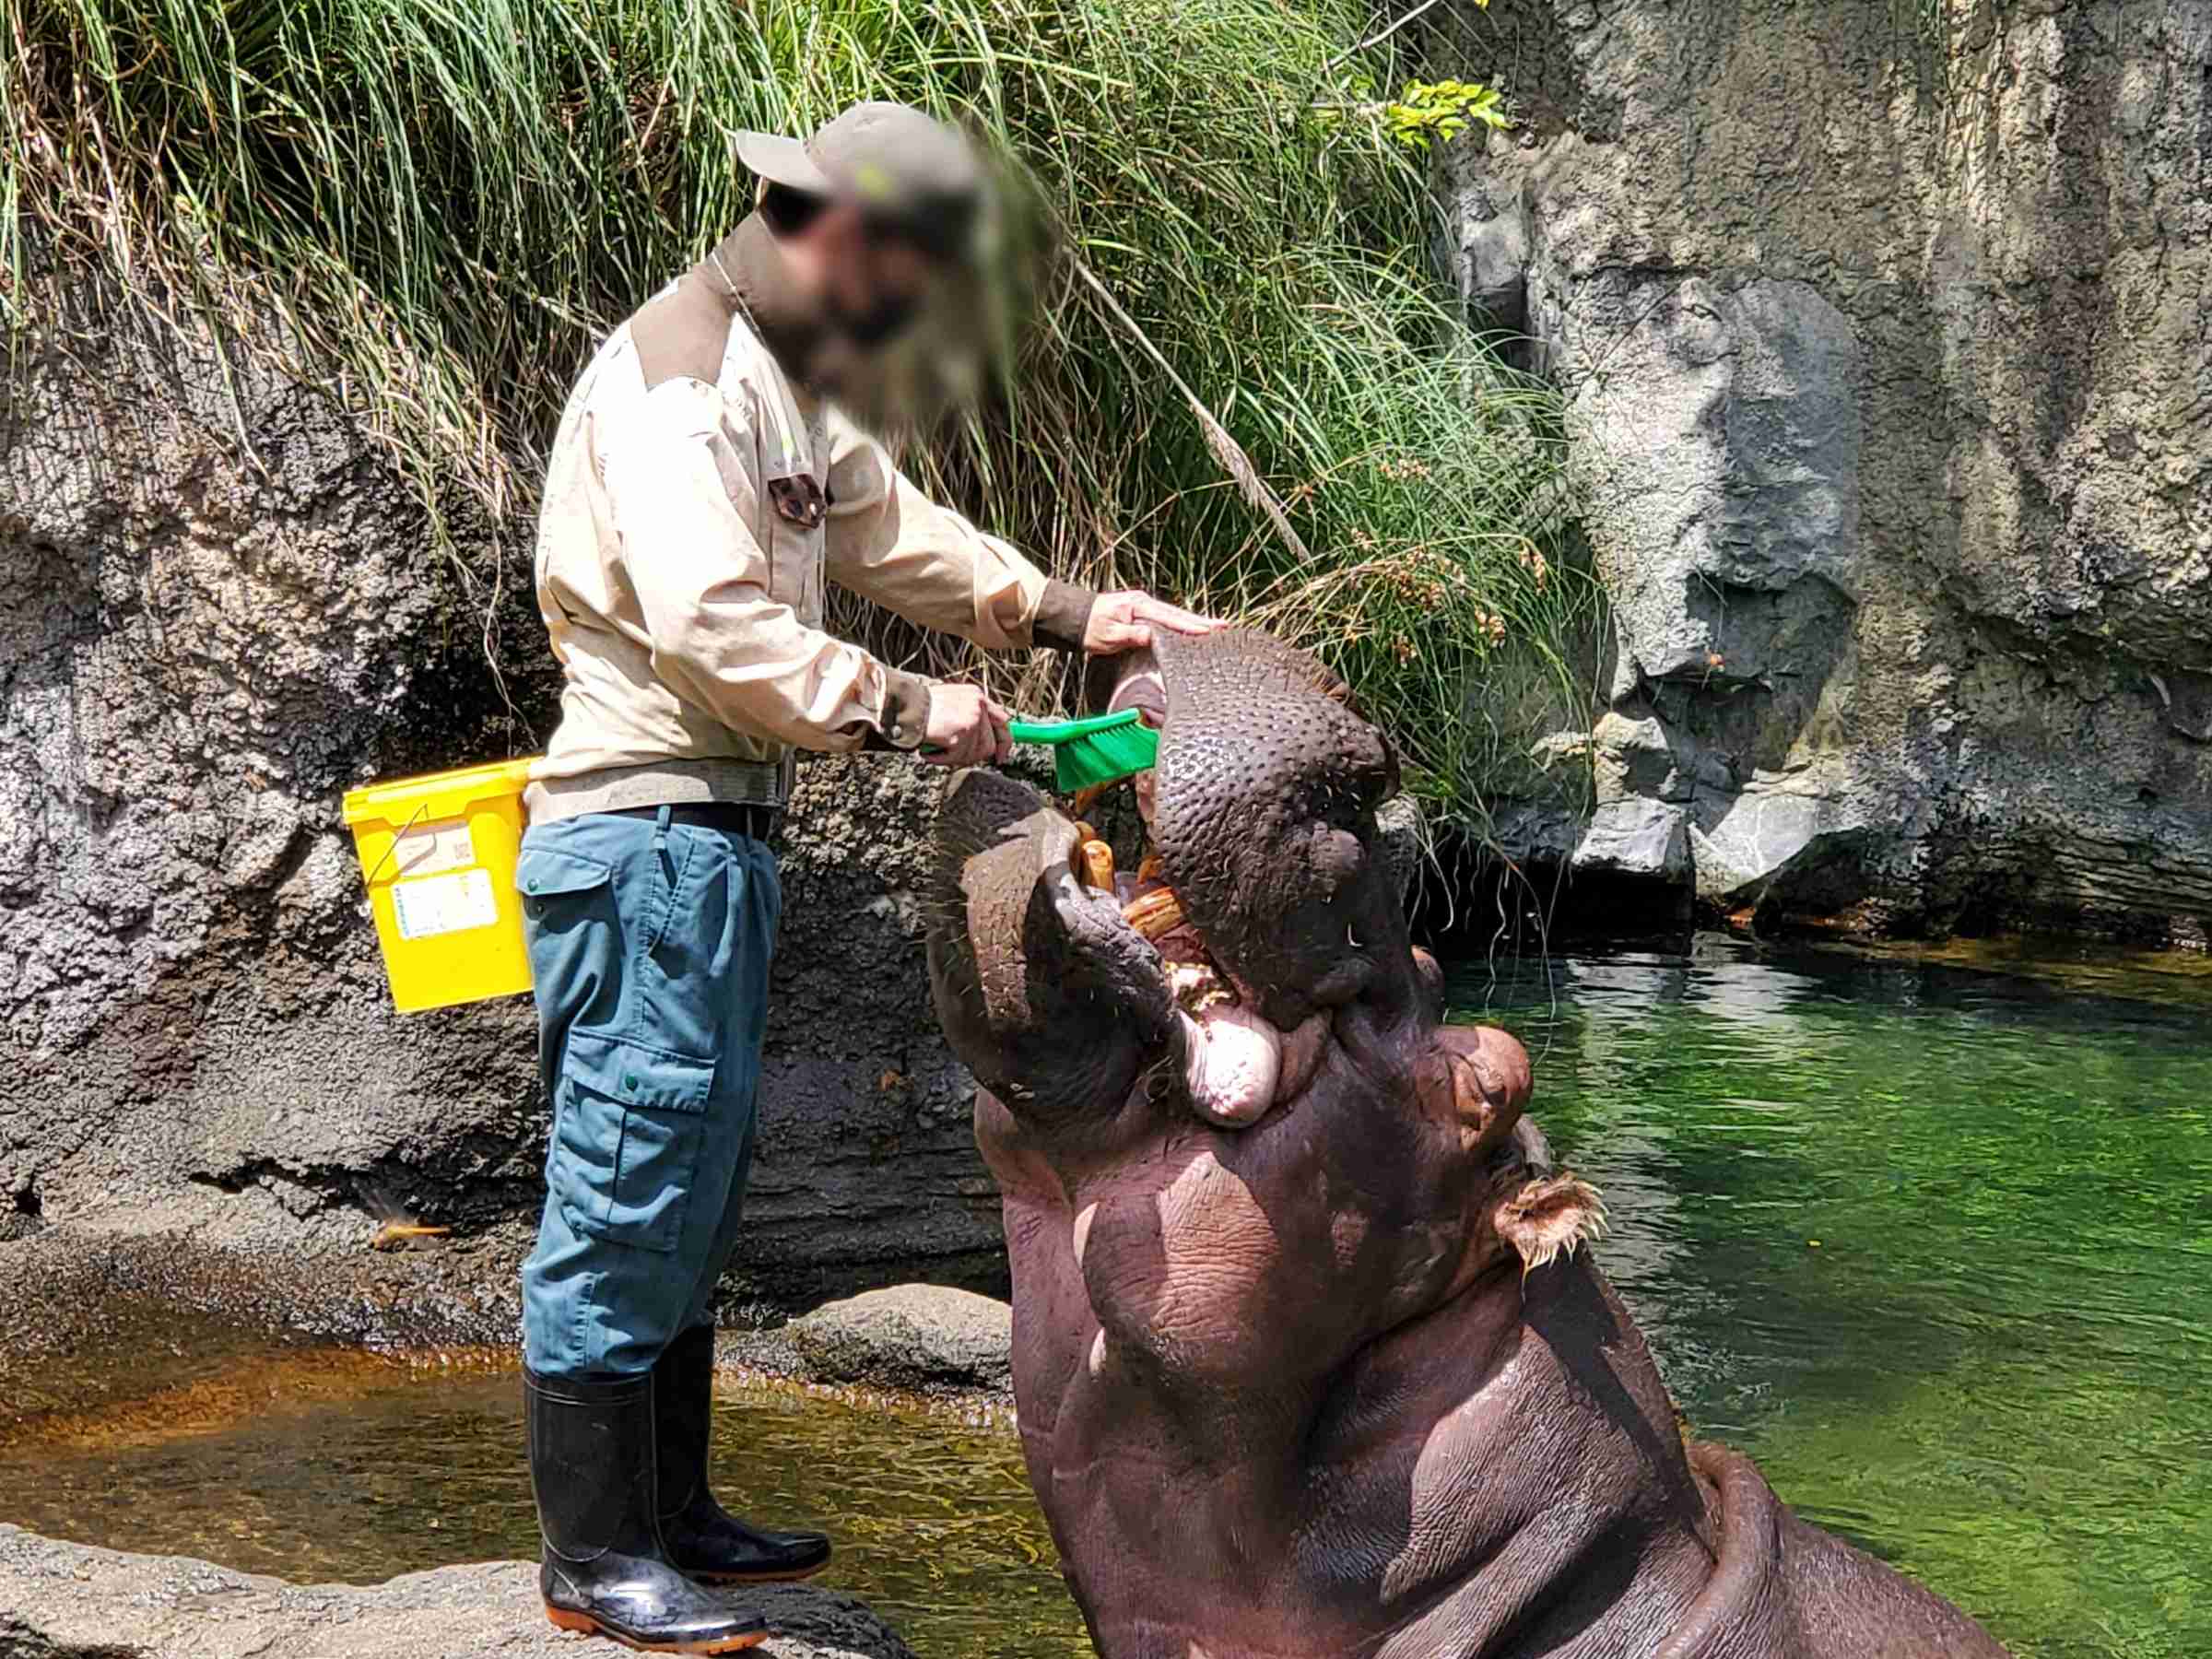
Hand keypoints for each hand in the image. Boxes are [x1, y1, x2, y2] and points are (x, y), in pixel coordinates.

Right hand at [920, 682, 1014, 766]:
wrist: (904, 707)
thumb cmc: (921, 708)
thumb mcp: (951, 703)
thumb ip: (969, 716)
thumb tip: (985, 740)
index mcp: (977, 696)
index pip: (1003, 721)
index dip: (1004, 742)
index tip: (1001, 756)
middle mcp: (978, 705)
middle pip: (989, 744)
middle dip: (972, 755)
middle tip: (953, 755)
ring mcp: (972, 719)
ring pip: (974, 754)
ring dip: (955, 757)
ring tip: (937, 748)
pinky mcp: (963, 733)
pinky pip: (958, 757)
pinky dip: (942, 759)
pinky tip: (930, 750)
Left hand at [1083, 590, 1219, 654]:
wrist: (1073, 616)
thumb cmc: (1089, 627)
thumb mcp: (1108, 635)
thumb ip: (1132, 635)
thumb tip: (1153, 637)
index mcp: (1138, 606)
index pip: (1170, 618)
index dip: (1190, 626)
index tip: (1209, 631)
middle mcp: (1144, 602)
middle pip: (1178, 614)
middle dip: (1201, 621)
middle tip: (1225, 627)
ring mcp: (1144, 606)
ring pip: (1175, 615)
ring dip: (1195, 621)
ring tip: (1217, 628)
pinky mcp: (1142, 613)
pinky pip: (1167, 618)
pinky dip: (1182, 623)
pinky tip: (1193, 629)